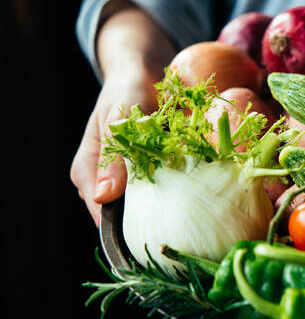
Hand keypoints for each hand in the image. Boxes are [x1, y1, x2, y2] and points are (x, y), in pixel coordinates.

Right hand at [70, 2, 174, 224]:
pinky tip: (201, 196)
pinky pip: (168, 191)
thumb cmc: (126, 91)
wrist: (144, 73)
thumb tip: (104, 196)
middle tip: (183, 233)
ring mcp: (130, 179)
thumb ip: (113, 154)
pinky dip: (182, 193)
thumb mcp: (117, 116)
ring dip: (171, 210)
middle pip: (126, 218)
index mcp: (88, 173)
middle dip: (153, 226)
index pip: (101, 217)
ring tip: (195, 218)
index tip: (154, 244)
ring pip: (149, 208)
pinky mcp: (154, 173)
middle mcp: (107, 182)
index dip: (124, 234)